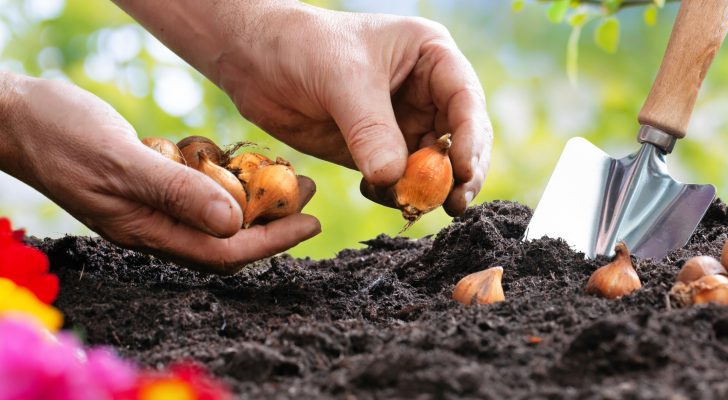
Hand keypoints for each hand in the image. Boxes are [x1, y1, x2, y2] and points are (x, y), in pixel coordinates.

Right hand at [0, 74, 320, 274]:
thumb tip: (234, 223)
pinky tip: (236, 157)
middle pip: (226, 237)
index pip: (224, 253)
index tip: (312, 223)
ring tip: (285, 171)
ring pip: (213, 212)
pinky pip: (193, 189)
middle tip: (308, 189)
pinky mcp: (143, 181)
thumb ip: (176, 192)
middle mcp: (151, 225)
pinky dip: (220, 176)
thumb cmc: (58, 135)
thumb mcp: (121, 161)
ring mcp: (146, 205)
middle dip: (272, 218)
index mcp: (146, 231)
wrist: (13, 116)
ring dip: (252, 195)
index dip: (273, 242)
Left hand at [117, 0, 492, 216]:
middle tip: (454, 204)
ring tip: (410, 204)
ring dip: (426, 189)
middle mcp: (427, 91)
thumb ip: (371, 130)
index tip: (461, 171)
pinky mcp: (378, 149)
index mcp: (432, 57)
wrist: (252, 60)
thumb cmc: (302, 46)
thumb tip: (393, 180)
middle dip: (459, 172)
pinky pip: (400, 179)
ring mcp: (404, 122)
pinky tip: (375, 192)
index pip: (466, 100)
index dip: (469, 138)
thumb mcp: (343, 80)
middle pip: (461, 138)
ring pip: (433, 165)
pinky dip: (394, 193)